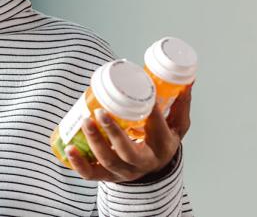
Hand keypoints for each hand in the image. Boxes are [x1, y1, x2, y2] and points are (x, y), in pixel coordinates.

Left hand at [65, 83, 192, 181]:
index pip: (158, 129)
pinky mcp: (108, 176)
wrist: (154, 169)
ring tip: (84, 120)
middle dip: (113, 133)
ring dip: (94, 142)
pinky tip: (69, 148)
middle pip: (128, 151)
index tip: (144, 94)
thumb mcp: (176, 125)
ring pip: (108, 162)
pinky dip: (79, 163)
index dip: (152, 113)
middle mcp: (144, 163)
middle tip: (100, 112)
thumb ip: (179, 103)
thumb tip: (188, 79)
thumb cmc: (162, 141)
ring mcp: (124, 171)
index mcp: (163, 147)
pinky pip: (92, 174)